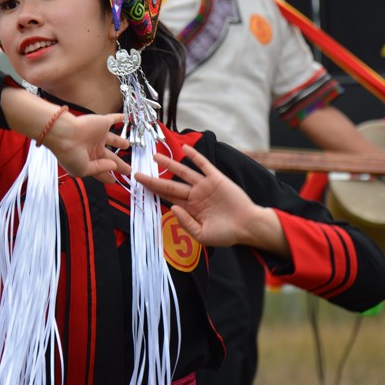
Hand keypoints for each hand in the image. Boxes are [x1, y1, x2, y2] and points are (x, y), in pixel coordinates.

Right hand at [43, 111, 130, 182]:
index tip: (114, 181)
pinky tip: (123, 117)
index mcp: (88, 160)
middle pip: (110, 157)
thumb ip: (99, 169)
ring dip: (120, 142)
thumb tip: (113, 166)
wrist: (64, 134)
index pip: (101, 169)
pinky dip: (118, 118)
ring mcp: (98, 135)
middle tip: (128, 170)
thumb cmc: (69, 153)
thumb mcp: (83, 170)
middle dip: (119, 164)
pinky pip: (112, 119)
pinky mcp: (101, 123)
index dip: (107, 176)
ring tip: (127, 145)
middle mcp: (93, 148)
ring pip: (113, 140)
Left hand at [135, 144, 286, 254]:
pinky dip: (195, 156)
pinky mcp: (216, 179)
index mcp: (189, 208)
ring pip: (183, 172)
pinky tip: (185, 149)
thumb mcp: (202, 235)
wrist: (248, 226)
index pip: (167, 197)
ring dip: (169, 164)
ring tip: (155, 157)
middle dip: (153, 179)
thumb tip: (171, 208)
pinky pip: (204, 165)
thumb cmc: (226, 234)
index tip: (139, 186)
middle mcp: (194, 195)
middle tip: (136, 173)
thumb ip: (186, 222)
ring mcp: (204, 186)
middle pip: (170, 185)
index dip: (153, 192)